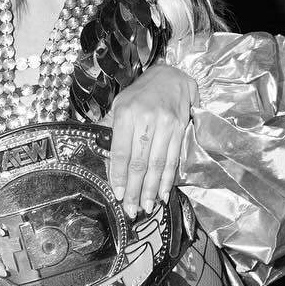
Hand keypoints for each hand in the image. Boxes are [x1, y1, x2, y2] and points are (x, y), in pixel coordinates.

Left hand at [105, 62, 194, 213]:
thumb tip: (104, 156)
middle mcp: (146, 120)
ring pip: (157, 164)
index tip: (117, 194)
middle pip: (139, 162)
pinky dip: (167, 179)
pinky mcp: (180, 129)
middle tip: (131, 209)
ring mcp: (166, 125)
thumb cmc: (141, 93)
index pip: (121, 152)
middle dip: (134, 190)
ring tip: (146, 207)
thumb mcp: (120, 104)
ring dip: (151, 189)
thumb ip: (110, 129)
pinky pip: (173, 159)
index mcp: (126, 114)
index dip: (118, 176)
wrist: (172, 76)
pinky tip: (162, 193)